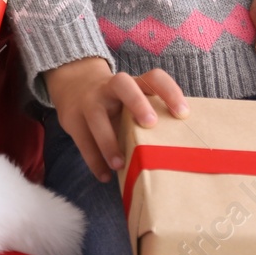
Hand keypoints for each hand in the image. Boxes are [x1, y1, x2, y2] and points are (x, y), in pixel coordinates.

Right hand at [45, 56, 189, 182]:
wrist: (73, 86)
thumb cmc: (116, 101)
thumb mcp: (131, 100)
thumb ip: (149, 116)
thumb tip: (180, 150)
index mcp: (133, 83)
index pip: (153, 78)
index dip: (169, 92)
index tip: (183, 113)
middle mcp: (110, 87)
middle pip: (122, 84)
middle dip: (136, 102)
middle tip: (150, 123)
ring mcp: (89, 101)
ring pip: (96, 116)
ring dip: (108, 141)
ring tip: (119, 164)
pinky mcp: (72, 118)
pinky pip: (82, 140)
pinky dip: (93, 160)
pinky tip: (105, 176)